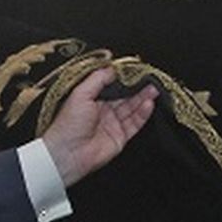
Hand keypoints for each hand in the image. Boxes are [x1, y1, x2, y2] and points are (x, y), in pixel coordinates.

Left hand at [42, 67, 157, 186]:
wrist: (68, 153)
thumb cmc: (68, 124)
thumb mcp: (81, 93)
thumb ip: (98, 79)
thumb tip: (113, 68)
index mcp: (92, 99)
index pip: (113, 86)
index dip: (125, 79)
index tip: (136, 71)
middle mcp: (103, 111)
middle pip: (125, 96)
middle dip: (138, 88)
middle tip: (149, 79)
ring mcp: (113, 124)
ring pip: (132, 108)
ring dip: (143, 99)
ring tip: (153, 90)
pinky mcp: (121, 137)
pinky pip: (135, 123)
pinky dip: (143, 113)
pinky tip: (149, 104)